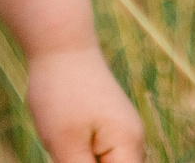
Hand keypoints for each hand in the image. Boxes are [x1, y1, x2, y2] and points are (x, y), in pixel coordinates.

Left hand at [27, 47, 143, 162]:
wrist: (60, 43)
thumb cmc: (61, 92)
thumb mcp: (64, 145)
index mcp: (129, 149)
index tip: (73, 158)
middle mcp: (134, 143)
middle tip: (65, 150)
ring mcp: (123, 134)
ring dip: (81, 159)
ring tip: (65, 140)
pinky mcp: (109, 127)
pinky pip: (101, 157)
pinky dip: (83, 157)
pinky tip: (64, 144)